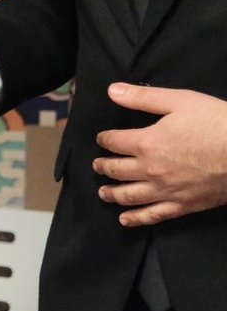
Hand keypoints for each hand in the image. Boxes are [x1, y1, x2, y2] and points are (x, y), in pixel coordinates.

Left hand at [94, 83, 226, 225]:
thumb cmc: (216, 123)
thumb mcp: (179, 101)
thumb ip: (143, 97)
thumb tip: (112, 91)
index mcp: (146, 143)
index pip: (114, 142)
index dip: (104, 139)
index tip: (101, 139)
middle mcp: (150, 170)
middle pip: (116, 170)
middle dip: (103, 166)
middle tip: (97, 166)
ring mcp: (166, 190)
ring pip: (129, 195)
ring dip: (112, 194)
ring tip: (103, 192)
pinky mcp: (183, 205)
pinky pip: (153, 215)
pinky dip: (136, 218)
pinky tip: (125, 219)